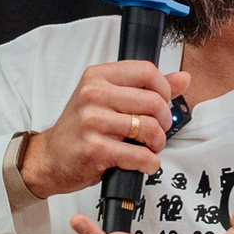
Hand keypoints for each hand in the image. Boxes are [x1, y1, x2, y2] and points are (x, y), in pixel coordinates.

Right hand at [17, 63, 189, 199]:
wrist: (49, 158)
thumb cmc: (81, 130)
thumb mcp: (108, 100)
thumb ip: (146, 88)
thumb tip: (183, 78)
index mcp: (97, 77)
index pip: (147, 70)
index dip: (164, 89)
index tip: (162, 103)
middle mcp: (93, 94)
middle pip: (153, 101)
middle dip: (164, 121)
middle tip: (157, 132)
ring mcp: (92, 121)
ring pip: (149, 128)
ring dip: (158, 143)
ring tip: (150, 148)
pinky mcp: (95, 149)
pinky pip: (139, 155)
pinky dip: (149, 163)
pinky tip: (144, 163)